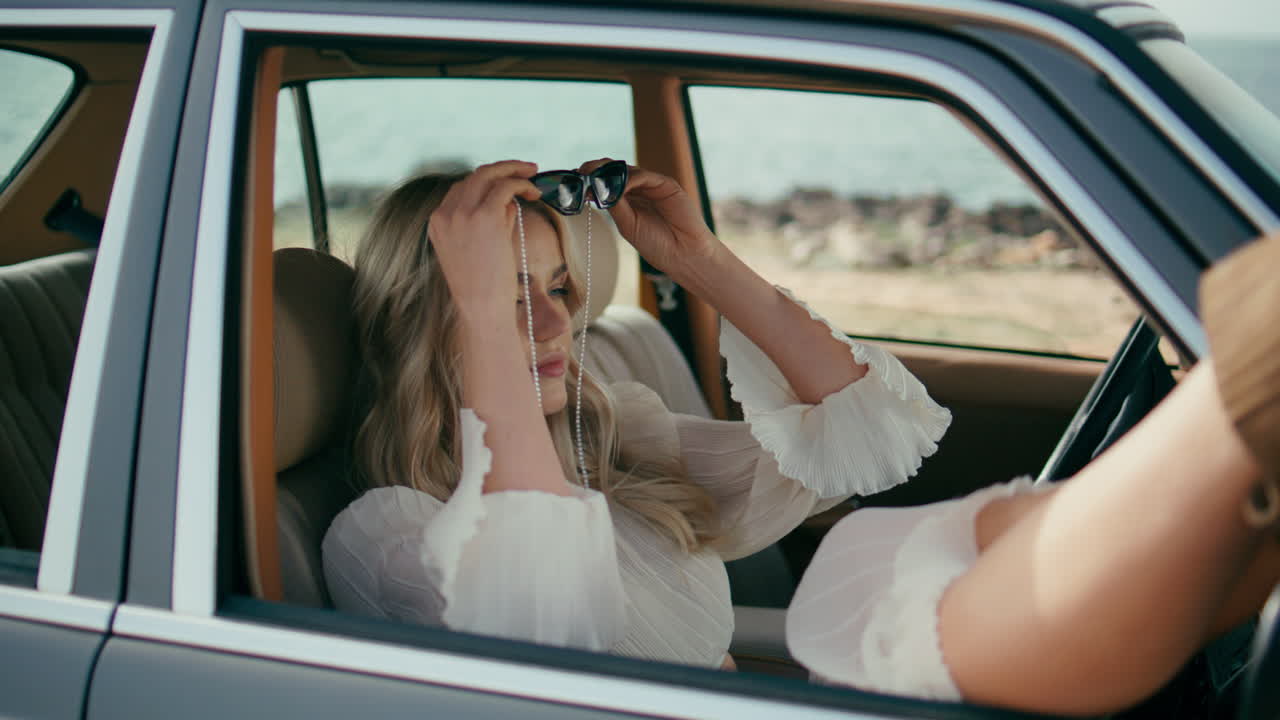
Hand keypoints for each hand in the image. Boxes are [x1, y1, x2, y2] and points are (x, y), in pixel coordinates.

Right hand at [428, 160, 541, 319]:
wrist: (482, 307)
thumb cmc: (484, 287)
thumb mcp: (477, 249)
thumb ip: (489, 222)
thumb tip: (509, 202)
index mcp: (437, 222)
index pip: (460, 189)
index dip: (485, 183)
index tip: (505, 184)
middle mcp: (446, 213)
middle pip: (474, 176)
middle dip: (501, 168)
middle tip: (525, 169)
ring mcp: (463, 213)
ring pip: (489, 175)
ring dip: (514, 170)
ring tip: (533, 174)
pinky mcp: (486, 215)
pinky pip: (506, 186)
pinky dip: (522, 183)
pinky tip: (533, 192)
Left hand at [578, 159, 721, 282]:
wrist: (684, 254)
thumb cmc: (657, 244)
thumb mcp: (627, 224)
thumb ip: (614, 204)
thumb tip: (595, 187)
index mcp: (628, 201)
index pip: (606, 183)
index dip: (590, 180)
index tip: (573, 182)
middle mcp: (639, 190)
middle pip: (614, 172)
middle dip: (595, 171)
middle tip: (579, 173)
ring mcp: (653, 186)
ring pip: (627, 170)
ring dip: (608, 173)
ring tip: (592, 178)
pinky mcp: (666, 184)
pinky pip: (644, 176)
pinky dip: (628, 178)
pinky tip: (617, 186)